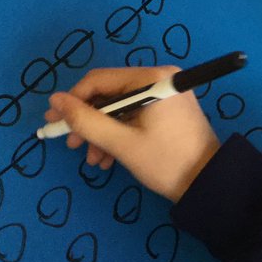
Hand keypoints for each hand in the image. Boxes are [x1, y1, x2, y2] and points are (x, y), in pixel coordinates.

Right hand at [46, 66, 220, 202]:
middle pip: (109, 94)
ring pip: (119, 108)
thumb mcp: (121, 143)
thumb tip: (55, 101)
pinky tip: (109, 159)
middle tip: (71, 145)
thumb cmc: (165, 161)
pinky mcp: (167, 109)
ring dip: (101, 132)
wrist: (208, 183)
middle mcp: (159, 79)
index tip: (53, 122)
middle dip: (88, 121)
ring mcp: (165, 94)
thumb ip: (86, 121)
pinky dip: (118, 134)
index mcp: (152, 78)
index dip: (73, 101)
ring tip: (94, 160)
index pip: (99, 80)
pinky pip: (133, 115)